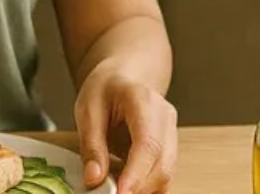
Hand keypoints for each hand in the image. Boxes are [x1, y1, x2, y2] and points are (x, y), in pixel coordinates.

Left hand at [75, 63, 177, 193]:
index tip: (120, 193)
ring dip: (142, 189)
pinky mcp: (169, 149)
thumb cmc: (105, 89)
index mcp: (143, 101)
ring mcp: (171, 134)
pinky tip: (125, 185)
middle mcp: (165, 117)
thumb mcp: (87, 111)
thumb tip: (94, 178)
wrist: (122, 78)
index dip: (136, 174)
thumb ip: (92, 146)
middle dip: (138, 188)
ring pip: (166, 174)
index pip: (148, 144)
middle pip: (163, 164)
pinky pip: (163, 175)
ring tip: (115, 188)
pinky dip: (145, 186)